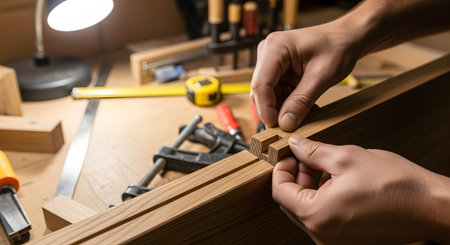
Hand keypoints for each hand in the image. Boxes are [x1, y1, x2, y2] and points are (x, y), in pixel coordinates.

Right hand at [250, 22, 360, 130]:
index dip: (266, 109)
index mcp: (276, 47)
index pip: (261, 85)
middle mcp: (268, 52)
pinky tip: (302, 105)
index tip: (276, 126)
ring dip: (283, 107)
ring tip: (304, 111)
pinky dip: (287, 102)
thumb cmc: (338, 47)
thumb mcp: (322, 77)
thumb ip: (301, 101)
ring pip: (268, 94)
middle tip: (293, 123)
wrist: (347, 38)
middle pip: (261, 91)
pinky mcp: (276, 69)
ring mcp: (271, 60)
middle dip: (275, 109)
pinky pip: (276, 92)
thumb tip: (285, 123)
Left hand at [272, 135, 449, 243]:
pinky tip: (337, 182)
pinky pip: (323, 219)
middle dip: (296, 177)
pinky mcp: (347, 242)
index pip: (280, 191)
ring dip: (309, 187)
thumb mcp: (346, 157)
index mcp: (317, 215)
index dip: (281, 169)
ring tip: (325, 167)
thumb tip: (295, 145)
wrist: (431, 207)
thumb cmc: (395, 184)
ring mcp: (334, 242)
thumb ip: (312, 151)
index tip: (288, 155)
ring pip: (307, 211)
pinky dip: (323, 200)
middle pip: (291, 203)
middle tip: (306, 157)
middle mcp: (322, 235)